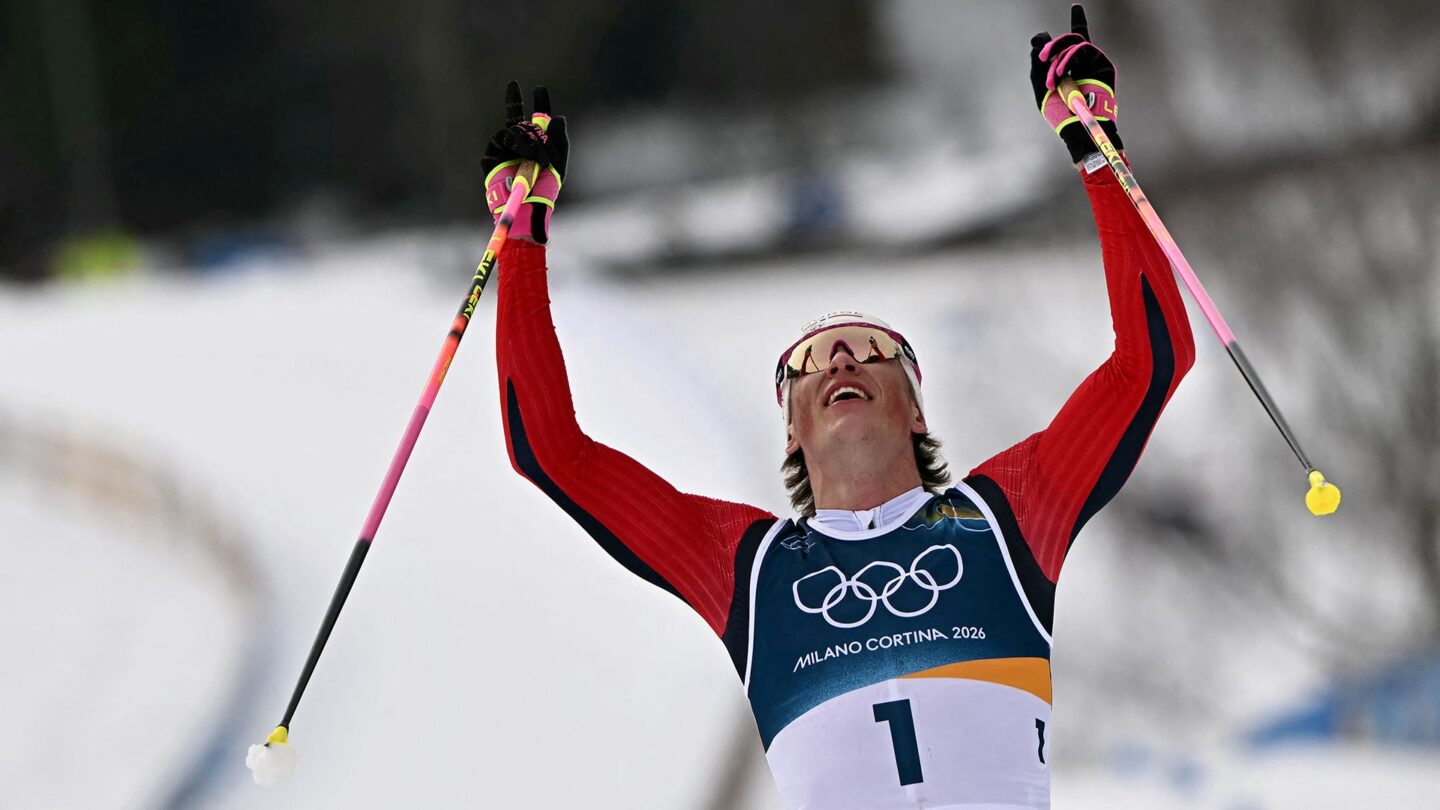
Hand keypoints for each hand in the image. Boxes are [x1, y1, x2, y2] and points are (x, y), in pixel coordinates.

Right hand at [481, 81, 568, 243]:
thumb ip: (559, 140)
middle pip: (518, 118)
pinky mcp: (492, 154)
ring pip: (517, 129)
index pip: (536, 122)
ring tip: (540, 157)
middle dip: (518, 101)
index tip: (539, 89)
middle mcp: (518, 145)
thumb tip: (558, 116)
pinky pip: (506, 137)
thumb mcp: (558, 163)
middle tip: (523, 86)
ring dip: (532, 140)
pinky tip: (527, 153)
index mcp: (535, 146)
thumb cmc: (544, 189)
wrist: (527, 204)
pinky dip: (519, 143)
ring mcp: (504, 148)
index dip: (538, 104)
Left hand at [1029, 4, 1122, 164]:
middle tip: (1042, 57)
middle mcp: (1084, 63)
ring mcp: (1094, 63)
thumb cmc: (1057, 109)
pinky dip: (1069, 59)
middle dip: (1053, 44)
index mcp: (1069, 66)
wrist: (1075, 124)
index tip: (1076, 5)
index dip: (1077, 22)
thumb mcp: (1039, 83)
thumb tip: (1039, 36)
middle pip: (1070, 40)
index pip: (1071, 43)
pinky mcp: (1103, 65)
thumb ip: (1038, 60)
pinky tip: (1063, 72)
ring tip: (1054, 76)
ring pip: (1075, 43)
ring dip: (1059, 58)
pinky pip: (1084, 49)